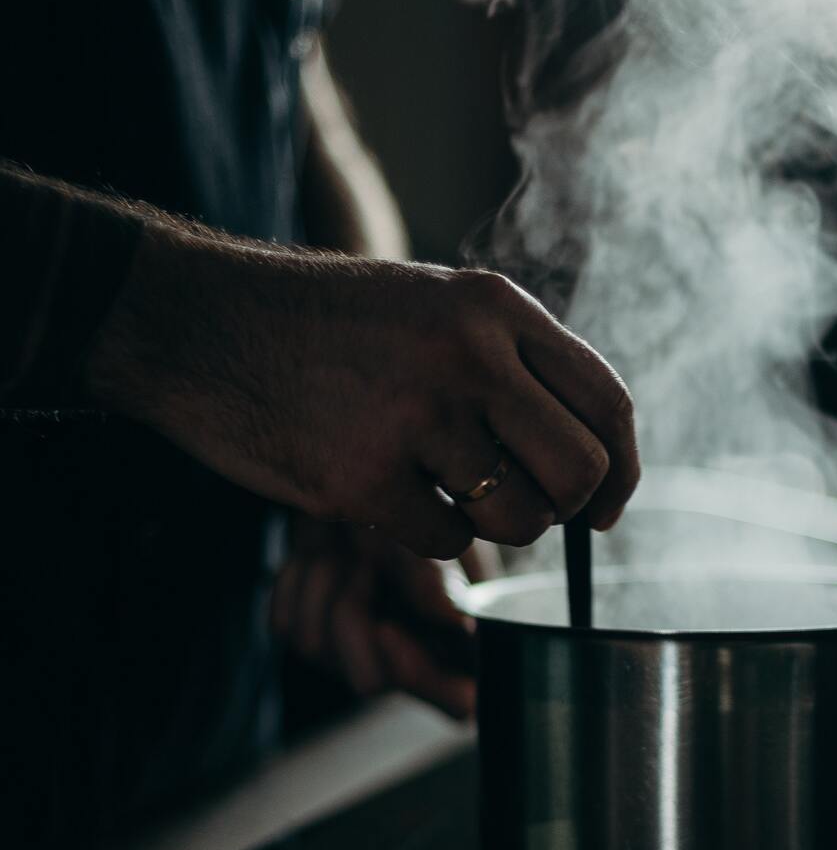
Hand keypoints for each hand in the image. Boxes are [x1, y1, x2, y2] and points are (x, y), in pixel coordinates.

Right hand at [85, 228, 638, 559]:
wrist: (200, 324)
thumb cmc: (323, 325)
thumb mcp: (433, 305)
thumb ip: (512, 360)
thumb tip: (594, 452)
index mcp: (494, 307)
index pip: (607, 402)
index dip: (623, 470)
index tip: (608, 508)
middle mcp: (468, 356)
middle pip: (580, 472)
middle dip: (565, 510)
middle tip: (528, 511)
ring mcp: (415, 418)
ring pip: (519, 519)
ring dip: (493, 527)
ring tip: (444, 491)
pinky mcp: (362, 478)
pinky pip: (445, 544)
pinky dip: (425, 536)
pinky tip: (385, 493)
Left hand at [271, 520, 490, 717]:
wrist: (364, 479)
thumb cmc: (417, 506)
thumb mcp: (434, 534)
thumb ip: (439, 585)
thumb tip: (461, 627)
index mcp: (461, 646)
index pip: (458, 701)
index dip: (425, 680)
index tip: (391, 628)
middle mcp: (408, 660)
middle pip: (369, 682)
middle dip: (356, 614)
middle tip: (366, 562)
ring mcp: (354, 654)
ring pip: (316, 648)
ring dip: (325, 581)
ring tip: (347, 543)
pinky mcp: (311, 634)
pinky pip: (285, 623)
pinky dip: (296, 578)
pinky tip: (319, 551)